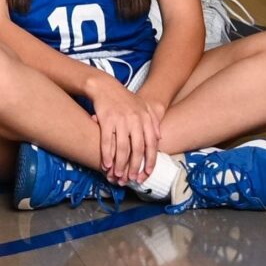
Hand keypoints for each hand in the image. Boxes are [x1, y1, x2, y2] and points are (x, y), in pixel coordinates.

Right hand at [82, 71, 164, 188]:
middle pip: (137, 149)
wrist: (105, 86)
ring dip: (120, 164)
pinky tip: (106, 164)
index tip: (147, 174)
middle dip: (135, 167)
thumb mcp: (143, 107)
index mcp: (145, 118)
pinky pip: (106, 141)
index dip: (150, 161)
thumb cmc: (125, 99)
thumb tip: (160, 138)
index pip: (151, 144)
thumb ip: (153, 122)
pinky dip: (106, 154)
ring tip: (118, 175)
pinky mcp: (106, 119)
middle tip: (132, 179)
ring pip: (121, 148)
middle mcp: (135, 120)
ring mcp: (120, 120)